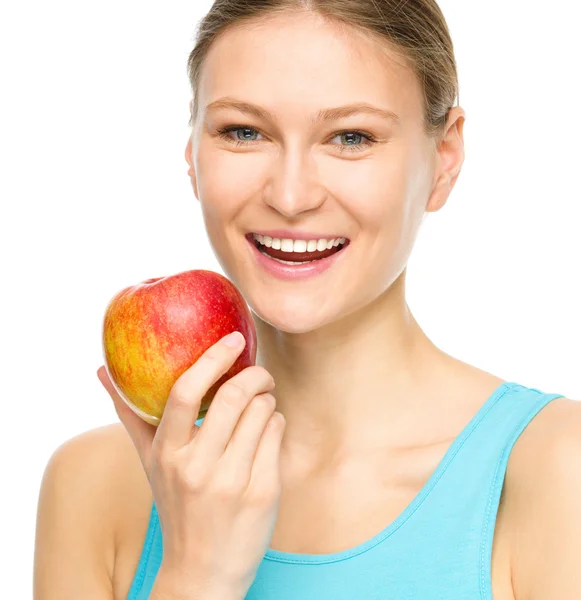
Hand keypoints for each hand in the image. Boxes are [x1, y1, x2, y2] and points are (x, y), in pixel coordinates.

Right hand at [97, 331, 285, 596]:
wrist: (203, 571)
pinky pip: (277, 434)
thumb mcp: (150, 463)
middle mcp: (197, 468)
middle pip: (234, 397)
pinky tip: (267, 431)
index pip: (183, 393)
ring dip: (267, 399)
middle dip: (255, 374)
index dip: (211, 359)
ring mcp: (232, 482)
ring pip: (262, 412)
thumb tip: (100, 371)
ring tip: (261, 404)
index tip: (233, 339)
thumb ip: (130, 416)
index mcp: (167, 454)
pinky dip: (276, 422)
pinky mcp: (263, 492)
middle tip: (258, 373)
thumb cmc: (177, 505)